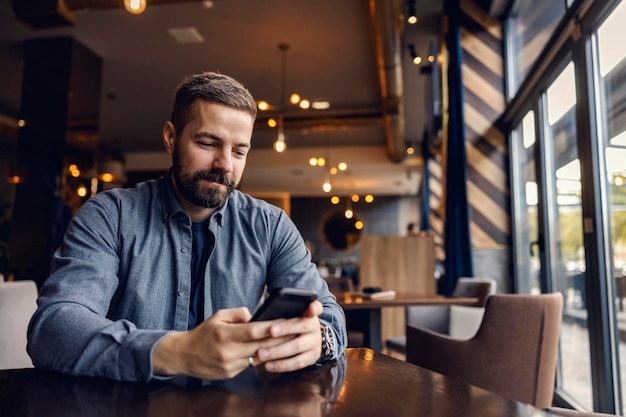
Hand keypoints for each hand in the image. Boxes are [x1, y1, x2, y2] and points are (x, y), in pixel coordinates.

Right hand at [152, 307, 289, 379]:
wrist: (184, 356)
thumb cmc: (203, 333)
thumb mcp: (218, 316)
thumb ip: (237, 313)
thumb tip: (254, 315)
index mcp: (224, 334)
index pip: (253, 331)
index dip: (271, 327)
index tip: (286, 322)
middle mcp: (228, 351)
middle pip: (260, 346)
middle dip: (280, 339)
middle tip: (297, 333)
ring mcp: (230, 365)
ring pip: (258, 357)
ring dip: (275, 351)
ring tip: (290, 343)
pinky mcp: (231, 374)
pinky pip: (250, 365)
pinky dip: (261, 358)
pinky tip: (273, 353)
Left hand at [255, 300, 323, 372]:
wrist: (304, 337)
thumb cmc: (287, 322)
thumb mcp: (287, 312)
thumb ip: (278, 309)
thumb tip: (252, 315)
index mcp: (309, 311)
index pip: (315, 306)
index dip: (313, 307)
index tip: (309, 308)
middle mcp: (315, 326)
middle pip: (302, 325)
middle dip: (286, 328)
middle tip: (270, 331)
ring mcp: (315, 342)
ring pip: (298, 346)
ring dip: (278, 351)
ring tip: (261, 353)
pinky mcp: (312, 357)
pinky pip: (297, 363)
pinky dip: (282, 365)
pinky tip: (268, 365)